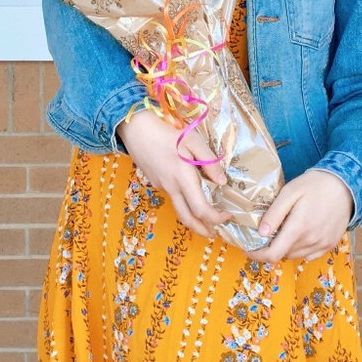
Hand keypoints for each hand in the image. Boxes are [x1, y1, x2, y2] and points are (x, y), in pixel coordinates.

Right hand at [116, 110, 231, 237]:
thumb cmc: (166, 132)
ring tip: (205, 218)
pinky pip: (172, 196)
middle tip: (214, 234)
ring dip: (193, 219)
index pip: (201, 209)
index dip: (216, 218)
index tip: (227, 215)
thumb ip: (209, 161)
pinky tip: (189, 192)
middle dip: (202, 230)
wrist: (134, 128)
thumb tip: (222, 181)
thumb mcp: (192, 140)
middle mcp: (171, 187)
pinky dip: (184, 202)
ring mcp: (161, 186)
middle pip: (187, 218)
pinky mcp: (155, 182)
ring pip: (178, 209)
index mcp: (183, 178)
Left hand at [247, 169, 352, 263]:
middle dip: (271, 247)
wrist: (346, 184)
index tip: (249, 250)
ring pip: (296, 255)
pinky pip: (310, 255)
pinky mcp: (331, 244)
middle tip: (267, 233)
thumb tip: (261, 233)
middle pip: (283, 254)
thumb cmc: (314, 185)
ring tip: (283, 231)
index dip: (258, 255)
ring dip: (285, 248)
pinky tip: (300, 235)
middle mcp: (311, 240)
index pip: (274, 254)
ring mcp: (323, 244)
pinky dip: (300, 250)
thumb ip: (275, 214)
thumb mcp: (290, 192)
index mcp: (299, 228)